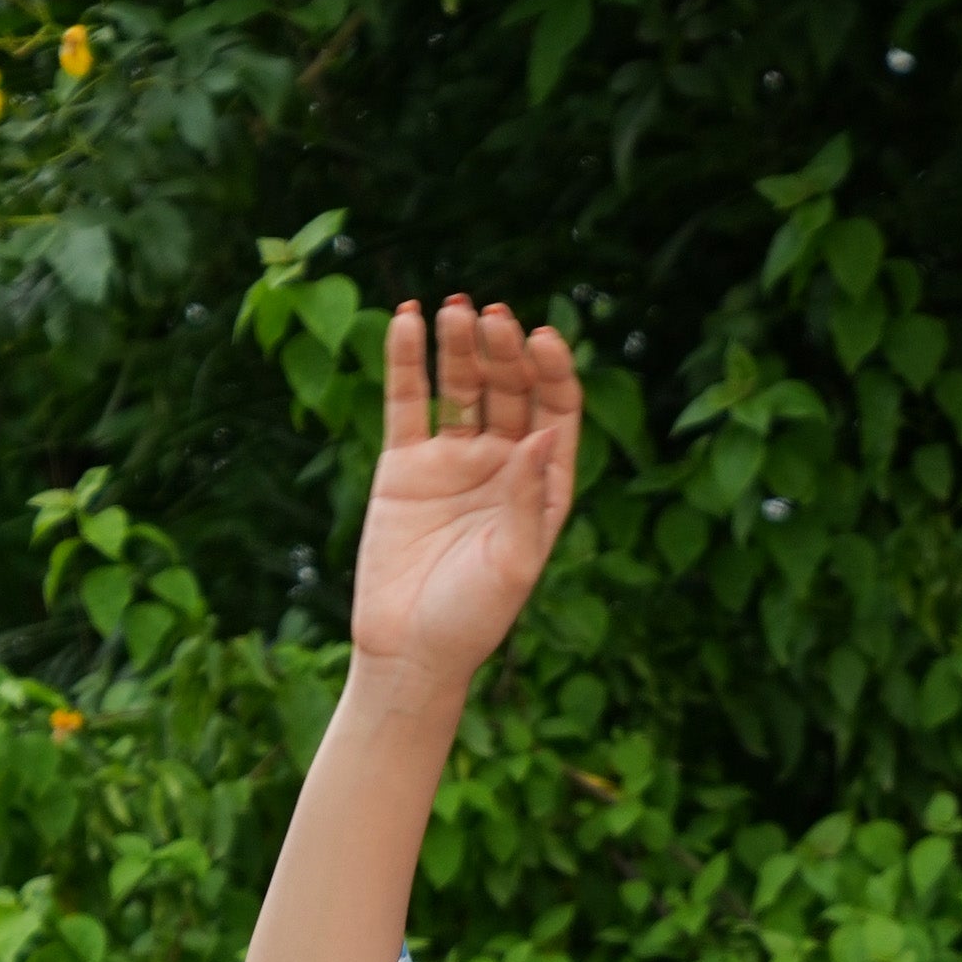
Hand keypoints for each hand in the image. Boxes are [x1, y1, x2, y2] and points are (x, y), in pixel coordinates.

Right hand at [349, 293, 579, 685]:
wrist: (408, 651)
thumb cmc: (472, 620)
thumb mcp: (512, 564)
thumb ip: (528, 500)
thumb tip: (540, 435)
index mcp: (543, 489)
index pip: (555, 413)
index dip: (553, 373)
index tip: (543, 340)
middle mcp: (503, 466)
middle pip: (509, 390)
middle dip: (504, 352)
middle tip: (494, 317)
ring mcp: (454, 460)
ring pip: (461, 387)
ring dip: (460, 346)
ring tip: (453, 309)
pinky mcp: (405, 464)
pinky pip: (408, 401)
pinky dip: (407, 361)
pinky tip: (408, 320)